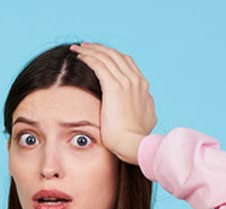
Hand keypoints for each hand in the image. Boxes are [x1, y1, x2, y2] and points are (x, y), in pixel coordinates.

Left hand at [69, 42, 156, 163]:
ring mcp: (126, 82)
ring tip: (78, 48)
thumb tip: (147, 102)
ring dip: (91, 50)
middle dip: (99, 49)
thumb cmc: (136, 138)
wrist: (134, 145)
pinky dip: (89, 58)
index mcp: (142, 86)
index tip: (99, 55)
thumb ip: (146, 106)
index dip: (111, 56)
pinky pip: (99, 65)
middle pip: (115, 55)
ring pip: (106, 57)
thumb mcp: (147, 118)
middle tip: (85, 46)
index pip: (126, 63)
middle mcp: (135, 80)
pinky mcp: (114, 88)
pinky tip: (79, 56)